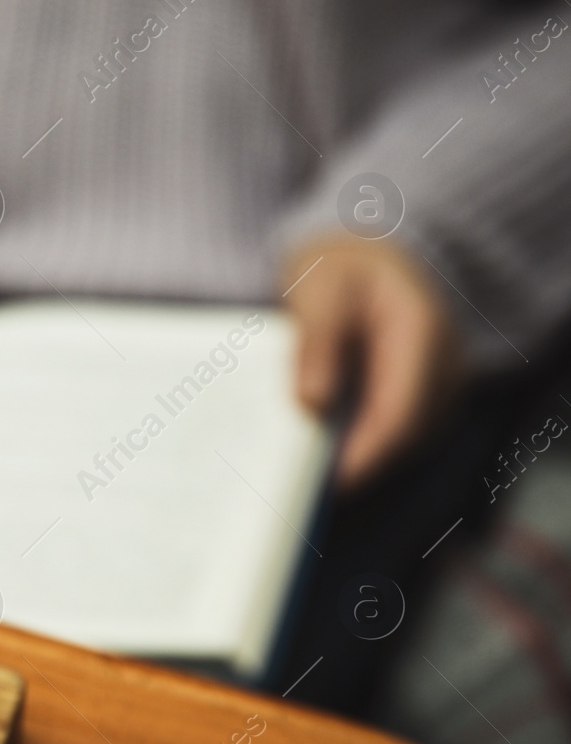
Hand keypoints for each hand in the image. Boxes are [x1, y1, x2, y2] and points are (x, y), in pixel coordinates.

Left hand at [281, 236, 457, 487]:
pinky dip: (360, 443)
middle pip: (405, 436)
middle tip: (298, 488)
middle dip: (355, 464)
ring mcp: (440, 382)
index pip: (402, 413)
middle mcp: (444, 363)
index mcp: (422, 332)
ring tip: (300, 471)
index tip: (326, 483)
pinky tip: (319, 449)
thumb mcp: (317, 288)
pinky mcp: (423, 395)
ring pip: (403, 441)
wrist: (366, 254)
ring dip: (356, 457)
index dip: (366, 455)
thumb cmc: (338, 267)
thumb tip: (313, 402)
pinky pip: (395, 431)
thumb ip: (316, 341)